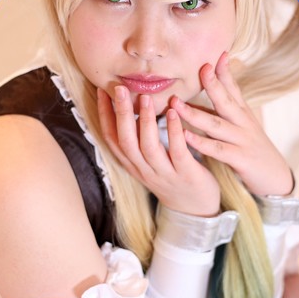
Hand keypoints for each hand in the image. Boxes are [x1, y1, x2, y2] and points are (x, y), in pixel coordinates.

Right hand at [97, 86, 220, 215]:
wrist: (196, 209)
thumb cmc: (172, 176)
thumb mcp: (148, 161)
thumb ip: (139, 139)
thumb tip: (130, 106)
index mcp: (133, 165)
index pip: (111, 139)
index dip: (104, 116)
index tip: (102, 91)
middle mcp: (144, 170)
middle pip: (126, 141)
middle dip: (121, 114)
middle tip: (119, 89)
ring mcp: (164, 173)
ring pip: (148, 147)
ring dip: (146, 121)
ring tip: (145, 98)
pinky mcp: (186, 175)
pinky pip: (177, 152)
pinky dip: (174, 131)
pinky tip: (174, 113)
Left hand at [171, 52, 293, 196]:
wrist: (275, 178)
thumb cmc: (254, 150)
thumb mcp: (245, 125)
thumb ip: (230, 108)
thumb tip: (218, 88)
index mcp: (243, 114)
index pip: (234, 88)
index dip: (225, 72)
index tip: (217, 55)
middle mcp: (243, 123)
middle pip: (226, 101)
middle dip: (212, 84)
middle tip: (200, 68)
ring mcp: (242, 141)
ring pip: (216, 124)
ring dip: (194, 114)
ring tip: (176, 104)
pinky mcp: (240, 159)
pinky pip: (217, 149)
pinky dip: (201, 142)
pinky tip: (185, 136)